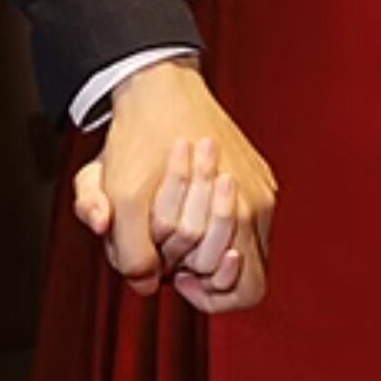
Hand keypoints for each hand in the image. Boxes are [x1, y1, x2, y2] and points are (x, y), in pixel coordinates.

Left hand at [78, 62, 277, 312]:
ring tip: (176, 224)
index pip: (248, 290)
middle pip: (245, 271)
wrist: (157, 85)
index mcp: (237, 212)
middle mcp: (258, 205)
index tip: (178, 275)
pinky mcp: (258, 176)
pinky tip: (188, 205)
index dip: (210, 295)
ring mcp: (261, 190)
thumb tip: (144, 284)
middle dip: (204, 269)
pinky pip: (245, 221)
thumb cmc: (141, 138)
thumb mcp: (120, 197)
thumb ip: (129, 253)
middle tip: (172, 253)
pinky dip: (216, 222)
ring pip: (243, 246)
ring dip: (207, 244)